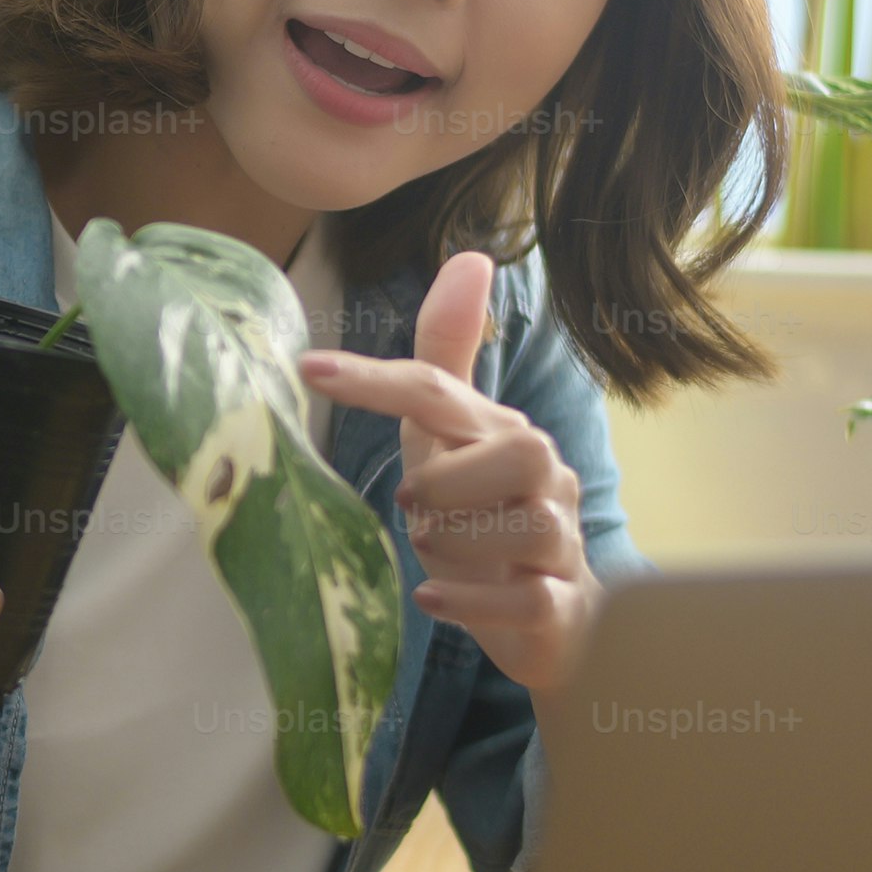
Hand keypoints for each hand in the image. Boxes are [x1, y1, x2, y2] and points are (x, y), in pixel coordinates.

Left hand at [298, 250, 602, 693]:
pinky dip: (474, 601)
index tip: (309, 368)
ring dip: (458, 543)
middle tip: (414, 507)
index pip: (440, 390)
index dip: (376, 380)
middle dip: (450, 480)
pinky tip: (434, 598)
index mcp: (504, 432)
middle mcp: (546, 478)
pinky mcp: (562, 605)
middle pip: (517, 449)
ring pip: (526, 524)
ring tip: (432, 554)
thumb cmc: (488, 514)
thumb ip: (445, 360)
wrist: (551, 615)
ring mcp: (560, 542)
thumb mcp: (453, 437)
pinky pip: (531, 598)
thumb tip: (471, 256)